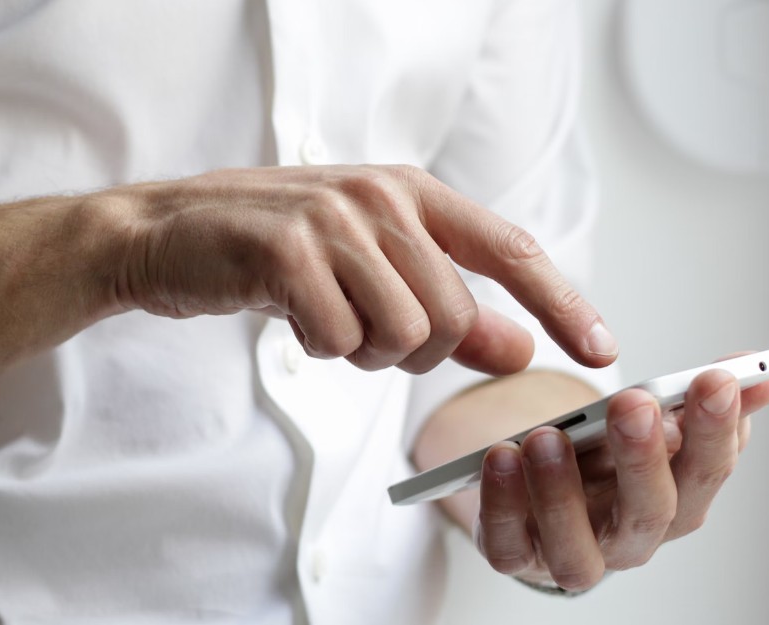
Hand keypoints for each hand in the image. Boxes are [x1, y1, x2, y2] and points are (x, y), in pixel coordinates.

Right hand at [105, 165, 616, 373]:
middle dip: (413, 351)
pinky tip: (289, 315)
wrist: (167, 233)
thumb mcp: (368, 271)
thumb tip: (519, 349)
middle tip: (360, 331)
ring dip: (362, 351)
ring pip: (402, 334)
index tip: (601, 350)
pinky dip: (318, 348)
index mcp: (410, 191)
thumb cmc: (272, 252)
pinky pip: (339, 340)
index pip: (510, 250)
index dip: (562, 303)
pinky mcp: (287, 251)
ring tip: (322, 317)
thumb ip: (448, 308)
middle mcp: (380, 196)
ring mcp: (333, 220)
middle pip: (452, 316)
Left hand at [472, 355, 768, 589]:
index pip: (707, 471)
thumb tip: (763, 370)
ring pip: (576, 547)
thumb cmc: (602, 459)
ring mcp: (572, 553)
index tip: (714, 379)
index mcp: (675, 501)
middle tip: (633, 404)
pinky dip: (502, 505)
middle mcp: (630, 538)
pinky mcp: (516, 556)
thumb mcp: (649, 421)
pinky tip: (499, 457)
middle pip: (649, 513)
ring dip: (561, 492)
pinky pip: (507, 545)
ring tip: (546, 437)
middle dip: (644, 457)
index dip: (715, 429)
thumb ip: (697, 397)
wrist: (540, 491)